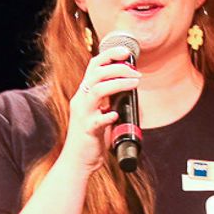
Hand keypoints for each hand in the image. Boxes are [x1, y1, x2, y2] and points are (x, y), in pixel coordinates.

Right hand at [59, 40, 142, 171]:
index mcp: (84, 94)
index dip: (109, 54)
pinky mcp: (88, 130)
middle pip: (97, 73)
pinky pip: (97, 120)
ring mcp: (83, 114)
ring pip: (98, 90)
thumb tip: (129, 86)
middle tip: (136, 73)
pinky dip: (108, 115)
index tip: (126, 52)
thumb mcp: (99, 112)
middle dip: (119, 68)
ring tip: (135, 83)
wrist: (77, 161)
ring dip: (119, 84)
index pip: (94, 65)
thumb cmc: (91, 137)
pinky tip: (116, 115)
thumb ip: (109, 99)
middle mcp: (81, 100)